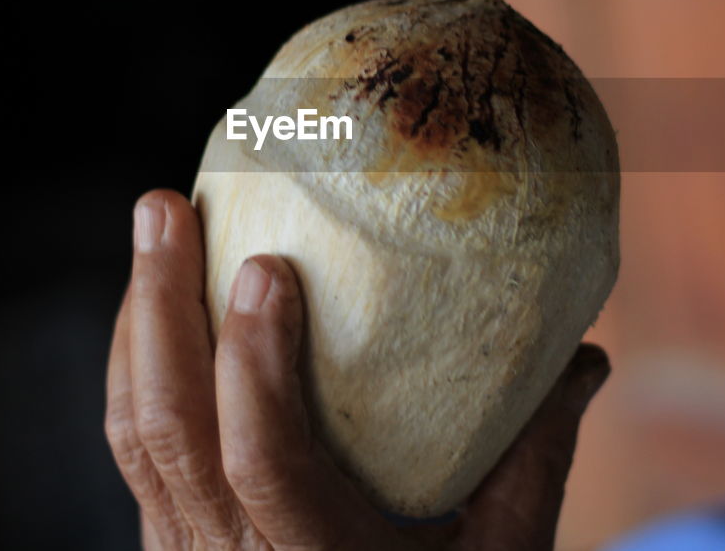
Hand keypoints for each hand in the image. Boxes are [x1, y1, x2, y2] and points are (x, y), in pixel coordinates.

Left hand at [105, 189, 609, 549]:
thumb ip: (538, 454)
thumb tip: (590, 356)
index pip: (261, 464)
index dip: (255, 367)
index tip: (267, 267)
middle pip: (170, 429)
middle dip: (163, 308)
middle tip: (165, 207)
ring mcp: (186, 549)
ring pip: (136, 429)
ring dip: (139, 320)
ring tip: (155, 225)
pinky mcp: (170, 534)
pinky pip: (134, 440)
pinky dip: (136, 360)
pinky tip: (155, 301)